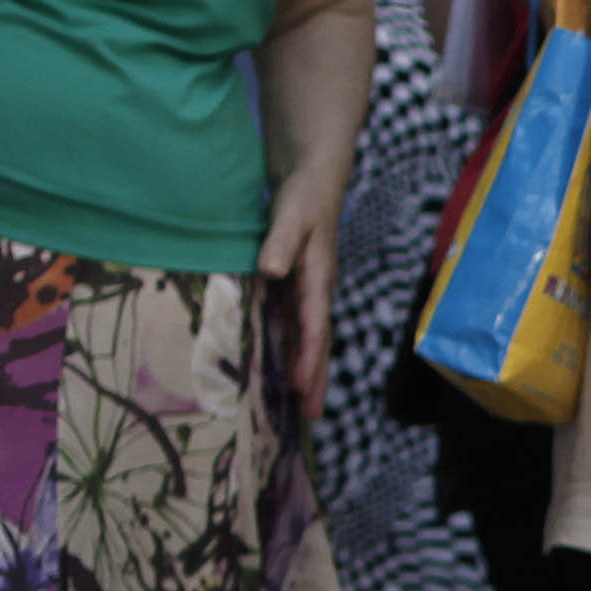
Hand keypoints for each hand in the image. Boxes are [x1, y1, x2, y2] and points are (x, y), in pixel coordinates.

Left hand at [259, 169, 343, 422]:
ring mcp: (306, 290)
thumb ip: (281, 242)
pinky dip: (291, 349)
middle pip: (318, 341)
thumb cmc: (304, 195)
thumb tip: (272, 271)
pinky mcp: (296, 285)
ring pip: (308, 337)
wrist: (314, 175)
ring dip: (305, 369)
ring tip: (302, 405)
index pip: (314, 326)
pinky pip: (294, 325)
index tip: (302, 387)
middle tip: (312, 415)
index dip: (308, 358)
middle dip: (316, 377)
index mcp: (317, 278)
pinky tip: (282, 367)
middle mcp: (316, 290)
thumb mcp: (292, 214)